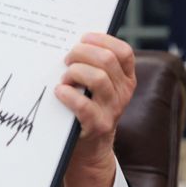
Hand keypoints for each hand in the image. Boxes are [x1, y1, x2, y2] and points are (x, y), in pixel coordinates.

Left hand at [54, 33, 135, 186]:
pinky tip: (59, 92)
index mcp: (126, 79)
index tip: (83, 38)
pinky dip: (67, 94)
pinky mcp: (97, 125)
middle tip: (66, 59)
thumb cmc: (86, 107)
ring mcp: (112, 110)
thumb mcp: (97, 87)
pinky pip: (83, 105)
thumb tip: (71, 42)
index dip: (102, 40)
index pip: (124, 52)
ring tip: (64, 79)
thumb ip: (93, 66)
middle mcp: (123, 93)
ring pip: (97, 78)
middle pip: (107, 60)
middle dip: (81, 53)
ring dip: (74, 73)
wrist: (89, 148)